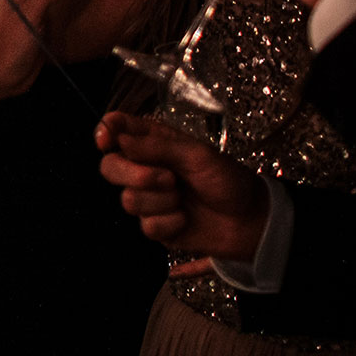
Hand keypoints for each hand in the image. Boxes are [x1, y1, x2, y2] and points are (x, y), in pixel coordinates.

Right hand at [96, 111, 268, 260]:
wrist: (251, 220)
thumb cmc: (228, 180)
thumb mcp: (197, 154)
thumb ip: (156, 146)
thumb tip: (118, 138)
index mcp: (153, 142)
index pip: (116, 129)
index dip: (105, 132)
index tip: (106, 141)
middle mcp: (145, 168)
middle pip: (110, 167)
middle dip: (135, 175)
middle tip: (167, 178)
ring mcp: (149, 197)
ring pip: (128, 200)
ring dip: (162, 201)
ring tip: (184, 198)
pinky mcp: (156, 225)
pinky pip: (147, 226)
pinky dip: (170, 222)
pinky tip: (186, 219)